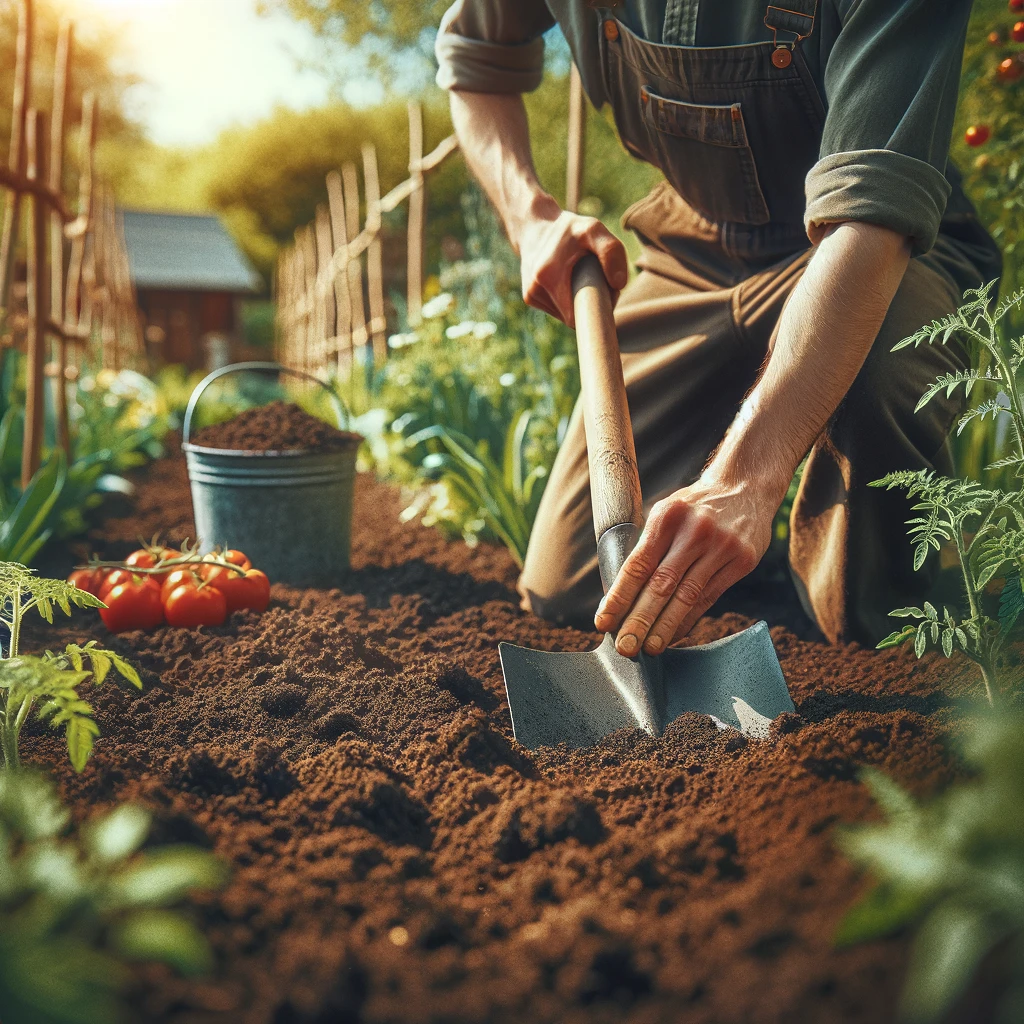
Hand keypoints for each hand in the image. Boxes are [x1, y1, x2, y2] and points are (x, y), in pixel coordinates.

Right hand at [514, 197, 627, 326]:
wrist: (535, 225)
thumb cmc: (569, 229)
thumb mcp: (593, 230)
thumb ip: (611, 251)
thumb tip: (618, 284)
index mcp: (549, 277)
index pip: (575, 318)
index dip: (594, 313)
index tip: (605, 297)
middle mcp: (535, 290)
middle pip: (571, 318)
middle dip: (588, 306)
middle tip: (598, 282)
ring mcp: (530, 296)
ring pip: (563, 315)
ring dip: (577, 304)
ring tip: (582, 280)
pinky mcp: (529, 297)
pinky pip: (555, 310)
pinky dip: (566, 301)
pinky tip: (568, 283)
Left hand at [593, 476, 775, 655]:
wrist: (746, 486)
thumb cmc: (695, 506)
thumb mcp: (667, 512)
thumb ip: (648, 547)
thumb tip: (622, 595)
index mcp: (667, 516)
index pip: (637, 564)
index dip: (619, 597)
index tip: (604, 621)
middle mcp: (695, 531)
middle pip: (661, 585)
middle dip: (640, 620)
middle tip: (624, 646)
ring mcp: (722, 546)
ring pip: (687, 596)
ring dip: (664, 627)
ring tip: (648, 648)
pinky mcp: (742, 560)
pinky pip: (709, 598)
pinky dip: (689, 619)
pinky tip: (673, 634)